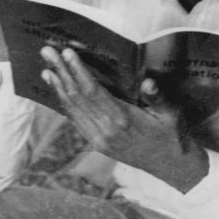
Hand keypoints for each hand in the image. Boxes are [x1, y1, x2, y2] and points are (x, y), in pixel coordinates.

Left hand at [40, 46, 208, 192]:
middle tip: (47, 53)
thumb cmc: (171, 135)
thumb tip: (148, 83)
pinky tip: (58, 91)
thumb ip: (158, 98)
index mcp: (123, 120)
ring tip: (47, 69)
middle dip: (61, 73)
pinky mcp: (97, 144)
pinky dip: (65, 104)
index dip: (78, 71)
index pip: (93, 91)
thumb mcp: (170, 115)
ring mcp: (98, 140)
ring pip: (72, 110)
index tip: (67, 54)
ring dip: (58, 88)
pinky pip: (76, 121)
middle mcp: (106, 131)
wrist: (170, 165)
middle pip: (76, 97)